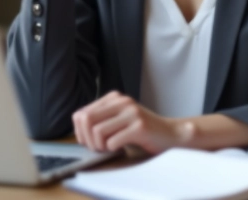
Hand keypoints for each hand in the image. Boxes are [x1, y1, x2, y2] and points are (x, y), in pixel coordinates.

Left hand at [72, 91, 190, 154]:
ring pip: (97, 131)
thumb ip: (101, 119)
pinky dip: (112, 150)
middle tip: (97, 147)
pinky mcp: (139, 127)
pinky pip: (112, 142)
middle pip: (87, 120)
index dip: (79, 131)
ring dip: (99, 146)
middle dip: (87, 139)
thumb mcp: (119, 119)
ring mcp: (131, 113)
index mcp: (114, 98)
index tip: (88, 141)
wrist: (170, 133)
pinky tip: (120, 149)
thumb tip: (78, 129)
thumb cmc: (141, 130)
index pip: (81, 113)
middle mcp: (122, 102)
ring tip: (108, 149)